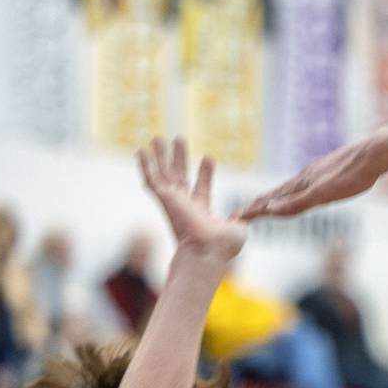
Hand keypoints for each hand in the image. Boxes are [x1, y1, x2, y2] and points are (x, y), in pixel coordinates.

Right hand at [137, 137, 245, 261]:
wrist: (207, 250)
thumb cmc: (223, 246)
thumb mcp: (238, 229)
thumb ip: (240, 219)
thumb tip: (246, 217)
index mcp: (201, 213)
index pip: (201, 189)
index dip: (204, 173)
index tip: (208, 157)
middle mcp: (184, 207)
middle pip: (179, 177)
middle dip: (180, 158)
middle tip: (179, 139)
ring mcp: (173, 203)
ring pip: (163, 174)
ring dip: (160, 156)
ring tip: (158, 137)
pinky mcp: (165, 199)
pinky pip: (151, 180)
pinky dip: (145, 166)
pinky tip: (141, 151)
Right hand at [238, 135, 382, 218]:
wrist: (375, 153)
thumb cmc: (353, 176)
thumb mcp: (325, 194)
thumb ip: (298, 203)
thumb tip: (270, 209)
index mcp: (302, 184)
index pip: (271, 200)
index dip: (254, 211)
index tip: (235, 218)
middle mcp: (306, 177)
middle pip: (276, 193)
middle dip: (258, 205)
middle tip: (241, 213)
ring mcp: (317, 173)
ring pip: (290, 187)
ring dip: (275, 197)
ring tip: (265, 202)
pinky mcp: (330, 171)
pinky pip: (306, 183)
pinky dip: (296, 190)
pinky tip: (303, 188)